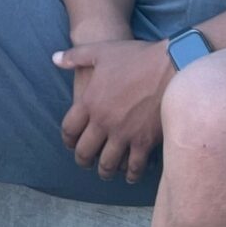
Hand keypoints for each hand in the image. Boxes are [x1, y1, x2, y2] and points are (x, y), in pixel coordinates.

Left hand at [54, 39, 173, 183]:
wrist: (171, 65)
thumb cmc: (135, 57)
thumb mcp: (100, 51)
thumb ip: (75, 56)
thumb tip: (54, 58)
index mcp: (89, 102)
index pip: (69, 129)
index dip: (67, 140)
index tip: (70, 143)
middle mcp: (103, 122)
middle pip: (84, 151)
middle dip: (82, 160)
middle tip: (85, 162)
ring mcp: (124, 134)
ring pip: (107, 164)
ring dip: (104, 171)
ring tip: (105, 172)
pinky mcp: (145, 141)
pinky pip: (133, 166)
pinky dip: (130, 174)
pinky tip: (129, 174)